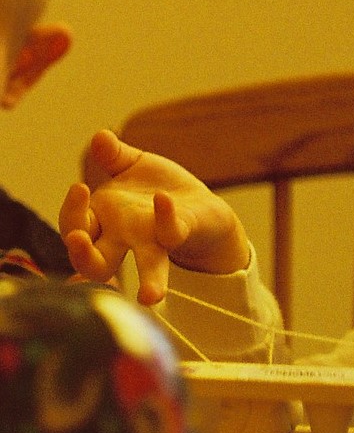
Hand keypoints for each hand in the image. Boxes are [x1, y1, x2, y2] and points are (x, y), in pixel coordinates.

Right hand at [59, 129, 249, 305]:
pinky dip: (166, 218)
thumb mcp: (134, 166)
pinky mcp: (181, 234)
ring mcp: (155, 241)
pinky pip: (172, 232)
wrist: (202, 206)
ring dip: (146, 281)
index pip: (76, 226)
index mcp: (105, 220)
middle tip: (77, 240)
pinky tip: (162, 200)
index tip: (79, 188)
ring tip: (150, 296)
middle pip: (94, 262)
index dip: (72, 214)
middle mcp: (125, 239)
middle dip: (81, 255)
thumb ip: (115, 155)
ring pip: (145, 268)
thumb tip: (101, 135)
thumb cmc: (160, 190)